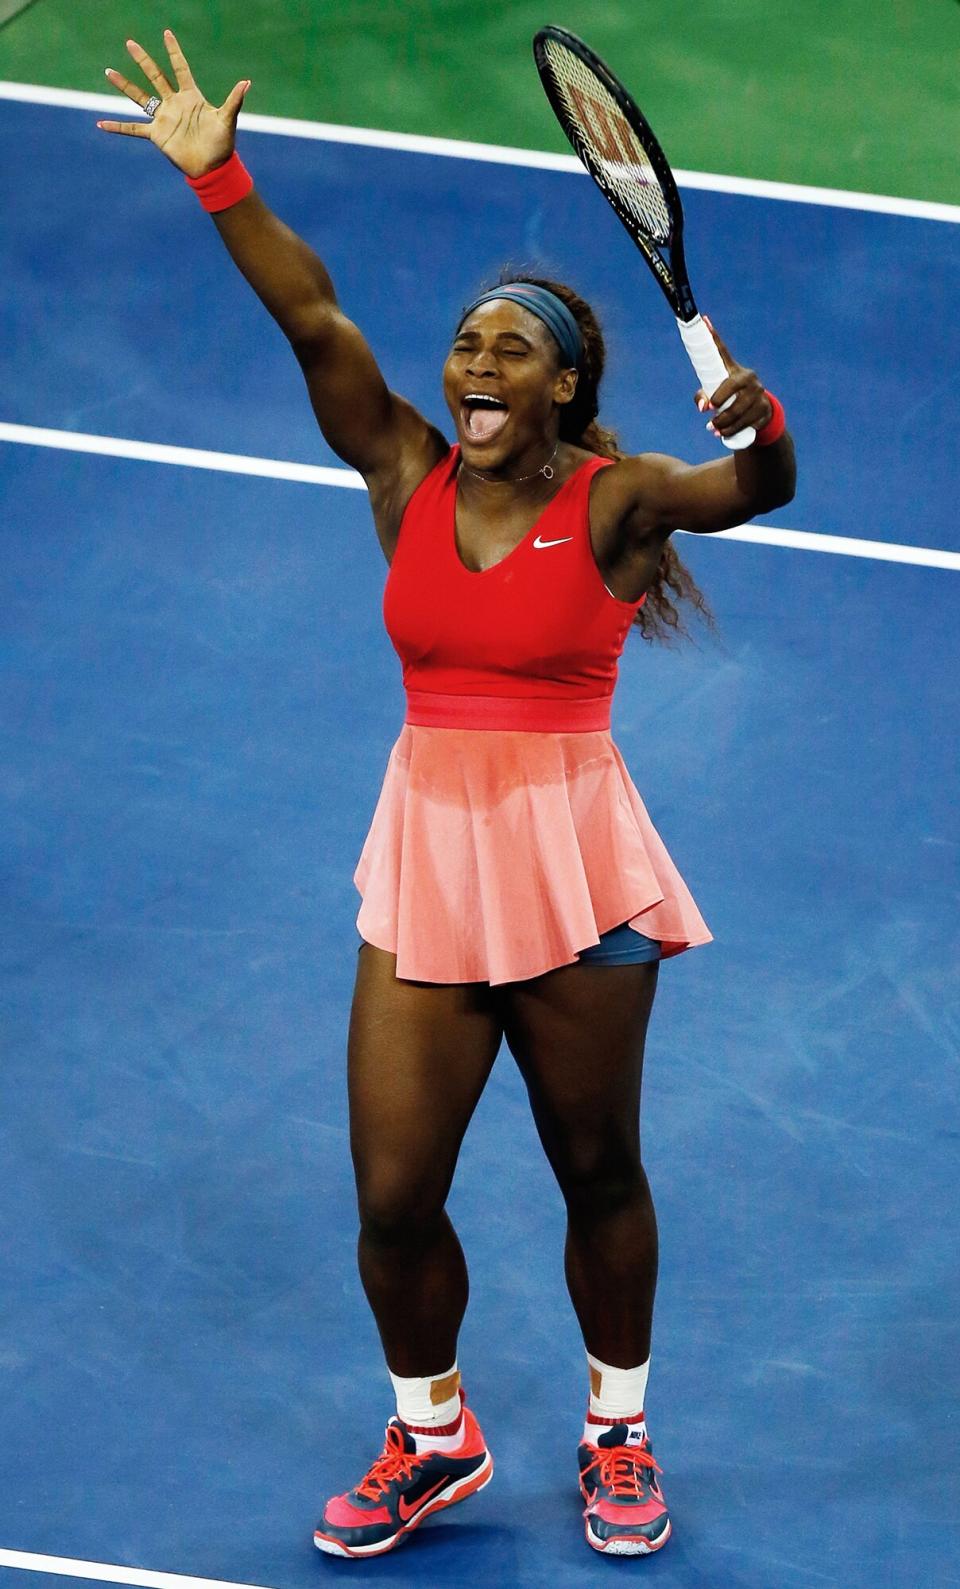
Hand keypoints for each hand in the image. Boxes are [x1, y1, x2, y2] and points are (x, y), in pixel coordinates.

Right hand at [98, 29, 249, 177]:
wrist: (212, 168)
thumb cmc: (222, 145)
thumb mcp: (227, 120)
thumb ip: (234, 100)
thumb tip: (246, 82)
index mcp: (191, 97)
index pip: (180, 68)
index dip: (174, 51)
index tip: (166, 33)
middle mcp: (174, 104)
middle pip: (155, 76)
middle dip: (143, 60)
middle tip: (130, 43)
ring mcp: (163, 118)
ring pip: (140, 97)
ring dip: (124, 85)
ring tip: (109, 72)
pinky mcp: (156, 135)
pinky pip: (133, 128)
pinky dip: (117, 127)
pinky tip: (101, 124)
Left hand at [693, 317, 771, 440]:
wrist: (758, 415)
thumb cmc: (730, 400)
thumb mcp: (717, 396)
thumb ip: (703, 396)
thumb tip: (702, 406)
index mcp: (735, 370)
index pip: (721, 351)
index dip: (712, 336)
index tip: (703, 320)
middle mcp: (749, 378)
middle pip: (730, 389)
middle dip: (718, 403)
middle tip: (709, 415)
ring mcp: (759, 394)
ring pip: (737, 410)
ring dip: (723, 422)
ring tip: (713, 429)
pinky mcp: (764, 410)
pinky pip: (746, 422)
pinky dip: (732, 431)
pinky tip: (724, 435)